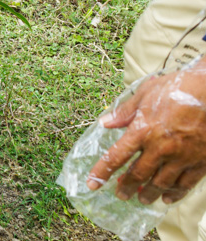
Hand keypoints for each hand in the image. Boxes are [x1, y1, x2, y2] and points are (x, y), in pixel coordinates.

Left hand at [88, 59, 205, 204]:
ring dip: (149, 193)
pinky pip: (185, 184)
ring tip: (142, 199)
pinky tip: (167, 198)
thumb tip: (105, 122)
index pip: (116, 156)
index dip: (102, 172)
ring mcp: (181, 157)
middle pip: (138, 174)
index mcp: (143, 130)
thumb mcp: (145, 94)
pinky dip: (175, 193)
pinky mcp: (200, 162)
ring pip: (161, 183)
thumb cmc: (178, 88)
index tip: (92, 184)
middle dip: (127, 186)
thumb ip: (124, 112)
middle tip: (121, 195)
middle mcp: (160, 148)